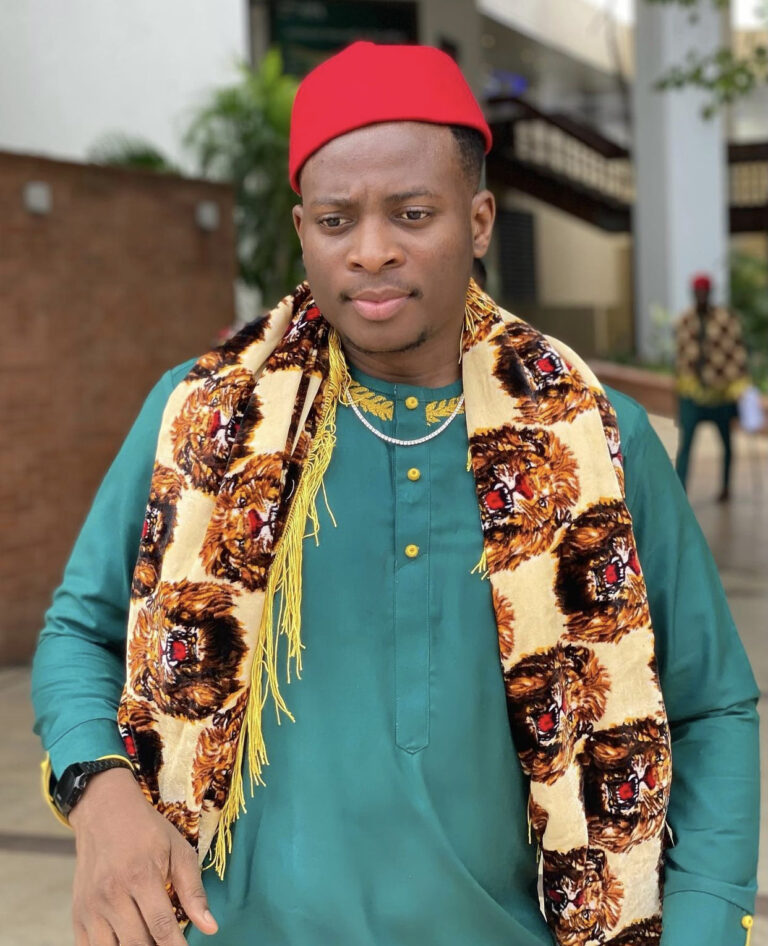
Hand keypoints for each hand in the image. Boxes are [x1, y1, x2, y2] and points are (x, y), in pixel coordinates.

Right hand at [69, 768, 217, 944]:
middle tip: (169, 945)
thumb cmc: (147, 831)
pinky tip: (126, 943)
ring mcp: (91, 907)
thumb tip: (210, 928)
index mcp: (141, 876)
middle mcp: (111, 894)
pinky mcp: (78, 914)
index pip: (161, 926)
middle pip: (136, 944)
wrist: (104, 811)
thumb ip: (193, 891)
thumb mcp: (178, 850)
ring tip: (150, 943)